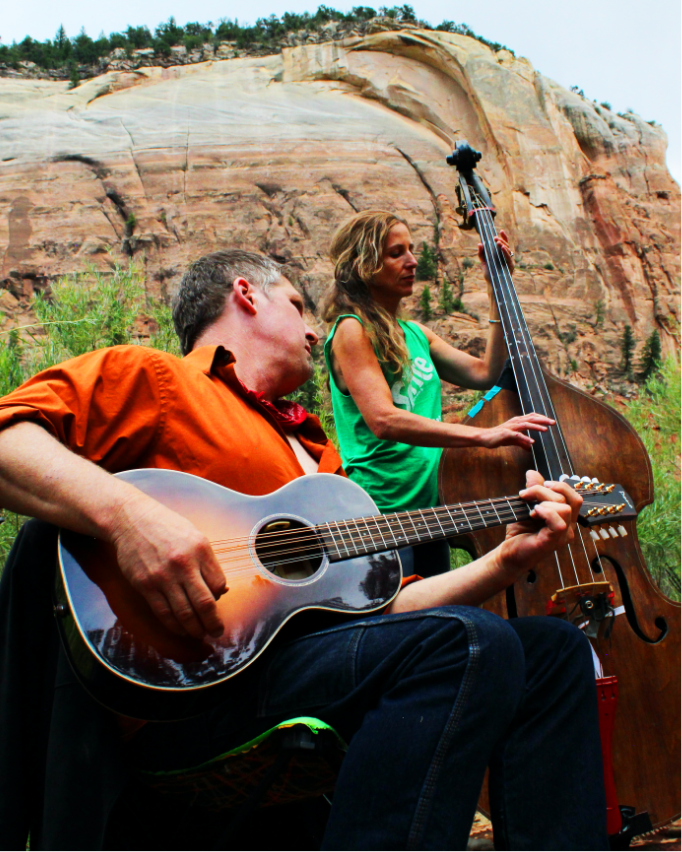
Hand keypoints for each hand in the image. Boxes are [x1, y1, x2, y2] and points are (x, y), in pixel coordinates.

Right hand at [110, 493, 226, 639]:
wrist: (132, 520)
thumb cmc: (167, 527)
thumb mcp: (195, 536)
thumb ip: (208, 562)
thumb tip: (221, 589)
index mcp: (200, 550)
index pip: (219, 584)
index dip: (221, 597)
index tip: (217, 601)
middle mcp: (183, 565)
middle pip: (205, 604)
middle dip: (213, 623)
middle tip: (217, 632)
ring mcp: (163, 577)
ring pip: (184, 614)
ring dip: (194, 629)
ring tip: (200, 634)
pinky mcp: (145, 585)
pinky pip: (163, 613)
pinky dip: (174, 626)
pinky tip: (181, 629)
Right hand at [477, 413, 554, 449]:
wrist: (485, 437)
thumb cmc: (499, 437)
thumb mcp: (513, 440)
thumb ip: (522, 442)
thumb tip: (530, 447)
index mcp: (517, 421)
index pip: (532, 417)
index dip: (541, 418)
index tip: (550, 421)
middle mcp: (515, 422)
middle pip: (531, 419)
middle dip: (543, 420)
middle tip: (553, 423)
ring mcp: (511, 427)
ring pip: (525, 425)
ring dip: (536, 427)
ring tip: (545, 430)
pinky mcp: (506, 434)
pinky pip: (517, 435)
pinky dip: (525, 438)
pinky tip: (531, 442)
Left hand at [479, 229, 514, 283]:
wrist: (491, 285)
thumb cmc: (489, 273)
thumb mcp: (483, 262)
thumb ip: (481, 253)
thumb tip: (479, 244)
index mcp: (501, 255)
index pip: (504, 244)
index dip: (504, 237)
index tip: (501, 231)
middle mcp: (507, 257)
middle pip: (506, 246)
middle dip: (502, 241)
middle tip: (495, 238)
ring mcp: (509, 261)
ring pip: (508, 250)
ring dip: (503, 245)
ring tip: (497, 242)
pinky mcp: (510, 266)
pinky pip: (508, 258)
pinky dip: (505, 252)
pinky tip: (502, 248)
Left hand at [498, 470, 582, 577]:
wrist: (508, 553)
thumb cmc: (520, 532)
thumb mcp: (526, 505)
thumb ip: (534, 489)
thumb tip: (532, 473)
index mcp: (566, 518)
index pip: (574, 496)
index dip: (558, 486)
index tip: (538, 486)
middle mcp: (569, 527)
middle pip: (570, 498)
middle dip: (545, 490)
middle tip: (526, 494)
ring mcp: (563, 536)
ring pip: (564, 508)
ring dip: (543, 501)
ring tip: (529, 509)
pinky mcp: (553, 542)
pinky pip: (559, 523)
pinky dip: (546, 513)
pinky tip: (533, 513)